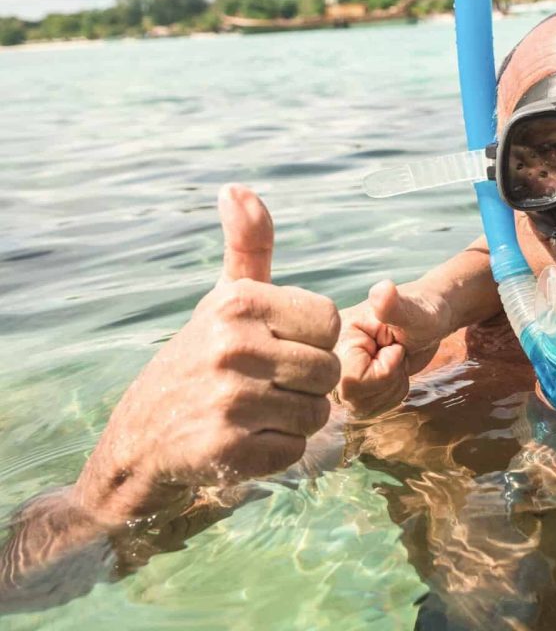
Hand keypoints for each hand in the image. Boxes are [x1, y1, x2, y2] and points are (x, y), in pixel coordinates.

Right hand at [73, 185, 340, 524]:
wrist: (140, 440)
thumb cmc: (201, 360)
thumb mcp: (224, 299)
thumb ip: (248, 246)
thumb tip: (236, 188)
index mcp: (238, 304)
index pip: (329, 322)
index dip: (311, 341)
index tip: (275, 347)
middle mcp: (232, 346)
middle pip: (328, 372)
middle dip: (305, 386)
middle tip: (262, 387)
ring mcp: (229, 399)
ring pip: (316, 414)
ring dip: (293, 421)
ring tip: (252, 413)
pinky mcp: (228, 448)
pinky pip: (295, 451)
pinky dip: (276, 452)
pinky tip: (242, 441)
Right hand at [333, 279, 452, 417]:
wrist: (427, 322)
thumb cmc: (423, 313)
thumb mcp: (413, 312)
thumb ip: (394, 306)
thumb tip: (382, 290)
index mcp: (336, 336)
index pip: (352, 380)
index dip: (384, 370)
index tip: (394, 346)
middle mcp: (331, 357)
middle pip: (355, 398)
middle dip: (388, 380)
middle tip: (396, 353)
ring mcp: (338, 373)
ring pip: (362, 407)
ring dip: (391, 388)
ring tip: (395, 361)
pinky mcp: (349, 388)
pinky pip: (370, 410)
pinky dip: (390, 395)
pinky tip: (392, 371)